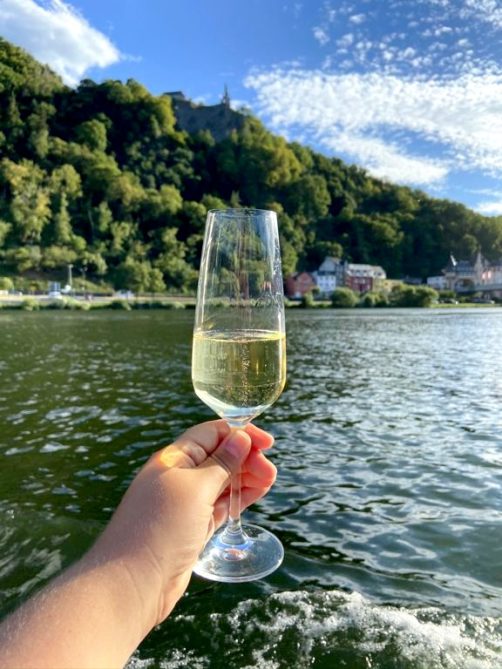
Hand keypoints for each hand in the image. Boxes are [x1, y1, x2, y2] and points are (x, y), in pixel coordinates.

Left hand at [89, 420, 276, 628]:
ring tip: (269, 482)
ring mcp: (186, 503)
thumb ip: (221, 462)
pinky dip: (238, 497)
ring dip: (246, 477)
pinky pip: (220, 504)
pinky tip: (256, 493)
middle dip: (247, 458)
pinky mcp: (193, 527)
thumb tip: (241, 436)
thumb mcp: (195, 488)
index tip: (267, 443)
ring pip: (222, 481)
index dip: (240, 434)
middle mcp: (180, 476)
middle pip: (220, 456)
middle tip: (270, 473)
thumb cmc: (160, 527)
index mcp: (175, 458)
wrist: (133, 583)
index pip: (211, 434)